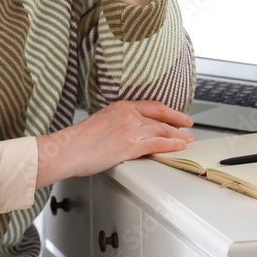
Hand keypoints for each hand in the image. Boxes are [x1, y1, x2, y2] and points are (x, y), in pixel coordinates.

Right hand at [34, 101, 194, 188]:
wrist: (67, 149)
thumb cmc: (77, 141)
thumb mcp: (99, 123)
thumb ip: (115, 124)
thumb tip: (123, 133)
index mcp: (119, 107)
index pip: (151, 106)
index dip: (167, 111)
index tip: (175, 115)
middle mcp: (128, 114)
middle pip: (160, 117)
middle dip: (178, 122)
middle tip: (188, 126)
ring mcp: (131, 129)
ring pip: (162, 130)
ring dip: (179, 136)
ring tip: (188, 140)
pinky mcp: (131, 145)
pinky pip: (158, 144)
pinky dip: (172, 145)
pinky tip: (179, 147)